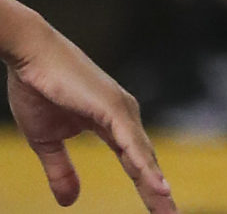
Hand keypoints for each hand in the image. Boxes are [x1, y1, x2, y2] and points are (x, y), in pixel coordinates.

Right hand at [1, 0, 175, 211]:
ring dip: (155, 184)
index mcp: (112, 124)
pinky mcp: (111, 107)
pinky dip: (143, 164)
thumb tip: (70, 202)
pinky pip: (130, 142)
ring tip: (167, 207)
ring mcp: (121, 110)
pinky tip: (156, 184)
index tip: (161, 210)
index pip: (135, 162)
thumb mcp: (47, 141)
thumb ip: (62, 170)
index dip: (147, 186)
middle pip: (145, 161)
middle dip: (158, 192)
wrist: (28, 57)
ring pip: (142, 155)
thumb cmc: (38, 90)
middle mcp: (124, 116)